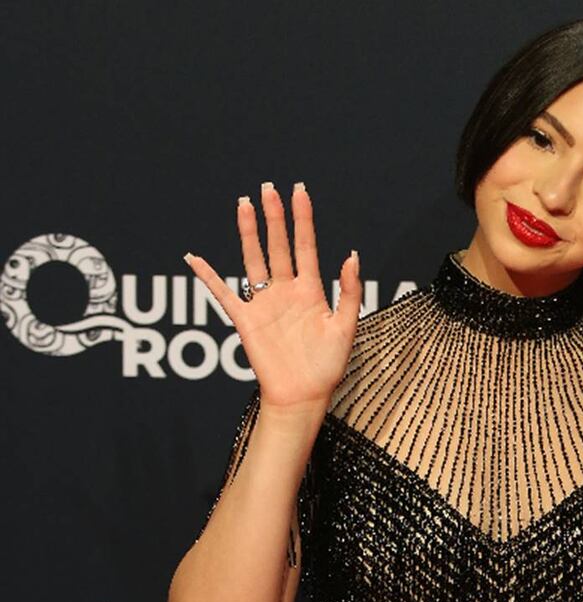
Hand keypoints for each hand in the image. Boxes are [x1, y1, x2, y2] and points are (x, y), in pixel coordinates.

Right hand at [184, 181, 360, 420]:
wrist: (303, 396)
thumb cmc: (328, 366)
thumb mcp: (346, 326)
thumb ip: (347, 291)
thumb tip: (351, 255)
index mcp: (311, 290)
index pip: (306, 245)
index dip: (303, 219)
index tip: (299, 191)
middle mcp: (287, 291)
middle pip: (279, 245)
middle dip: (274, 217)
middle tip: (268, 188)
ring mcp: (264, 303)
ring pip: (254, 260)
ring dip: (248, 233)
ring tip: (244, 204)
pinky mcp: (246, 320)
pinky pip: (222, 294)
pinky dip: (208, 276)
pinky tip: (195, 258)